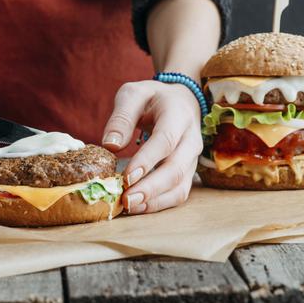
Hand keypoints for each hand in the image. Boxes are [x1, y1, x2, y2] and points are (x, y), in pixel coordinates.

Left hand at [102, 81, 202, 212]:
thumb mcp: (133, 94)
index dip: (147, 160)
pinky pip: (179, 193)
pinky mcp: (188, 172)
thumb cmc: (152, 98)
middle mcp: (191, 139)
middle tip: (126, 200)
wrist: (181, 101)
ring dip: (156, 200)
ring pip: (180, 185)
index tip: (126, 177)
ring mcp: (193, 158)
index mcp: (178, 114)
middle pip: (176, 168)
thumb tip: (110, 145)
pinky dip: (161, 203)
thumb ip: (121, 117)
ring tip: (130, 208)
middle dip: (150, 188)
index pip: (165, 140)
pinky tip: (140, 207)